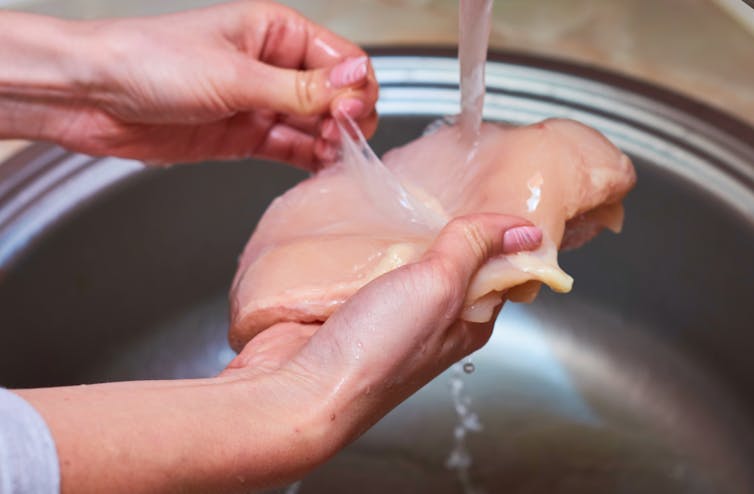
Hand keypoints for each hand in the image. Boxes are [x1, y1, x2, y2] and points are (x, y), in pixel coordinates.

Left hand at [0, 2, 377, 167]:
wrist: (93, 97)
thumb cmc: (148, 61)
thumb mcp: (234, 75)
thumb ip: (300, 87)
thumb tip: (356, 80)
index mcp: (275, 31)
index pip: (342, 59)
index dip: (354, 88)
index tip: (349, 114)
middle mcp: (273, 66)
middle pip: (336, 95)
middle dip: (347, 118)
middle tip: (342, 139)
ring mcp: (261, 103)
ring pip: (318, 125)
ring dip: (333, 143)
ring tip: (333, 158)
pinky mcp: (246, 136)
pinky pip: (293, 148)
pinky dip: (311, 160)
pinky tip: (321, 168)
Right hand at [222, 215, 542, 464]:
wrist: (299, 388)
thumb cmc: (377, 349)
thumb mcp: (441, 288)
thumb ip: (475, 250)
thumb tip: (526, 230)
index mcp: (468, 322)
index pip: (497, 268)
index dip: (497, 231)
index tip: (491, 189)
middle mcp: (433, 321)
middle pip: (450, 260)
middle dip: (444, 225)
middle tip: (438, 183)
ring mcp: (390, 315)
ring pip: (406, 261)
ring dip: (401, 235)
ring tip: (399, 195)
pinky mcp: (352, 309)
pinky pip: (367, 268)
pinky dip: (367, 248)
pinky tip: (362, 225)